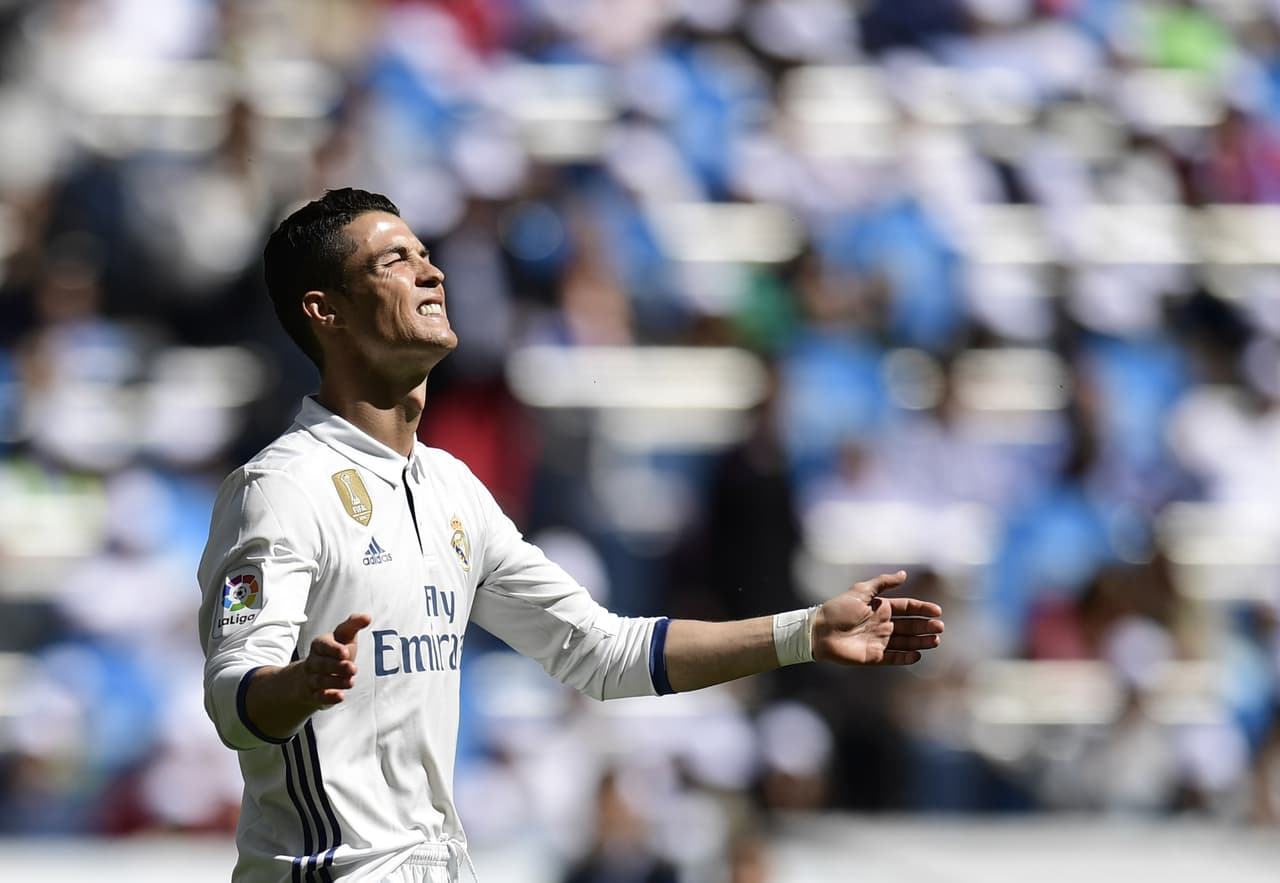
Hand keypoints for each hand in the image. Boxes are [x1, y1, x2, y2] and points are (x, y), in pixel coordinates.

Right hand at [297, 613, 371, 706]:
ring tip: (350, 682)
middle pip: (322, 664)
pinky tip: (340, 697)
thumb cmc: (335, 651)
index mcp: (320, 645)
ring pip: (320, 681)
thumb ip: (353, 625)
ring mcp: (312, 679)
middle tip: (353, 668)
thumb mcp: (343, 637)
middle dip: (337, 667)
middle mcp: (314, 661)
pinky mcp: (315, 695)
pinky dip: (328, 697)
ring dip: (335, 682)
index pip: (322, 645)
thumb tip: (367, 617)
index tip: (345, 652)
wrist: (313, 674)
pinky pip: (319, 697)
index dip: (333, 649)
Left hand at [813, 571, 942, 664]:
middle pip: (910, 626)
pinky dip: (906, 658)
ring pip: (906, 642)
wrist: (819, 631)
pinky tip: (918, 655)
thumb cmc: (837, 609)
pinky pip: (894, 658)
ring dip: (921, 642)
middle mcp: (883, 625)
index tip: (937, 611)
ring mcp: (879, 642)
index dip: (922, 609)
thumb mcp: (861, 591)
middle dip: (925, 627)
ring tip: (935, 641)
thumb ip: (882, 583)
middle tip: (940, 628)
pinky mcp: (874, 657)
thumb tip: (904, 573)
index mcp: (881, 608)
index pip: (907, 608)